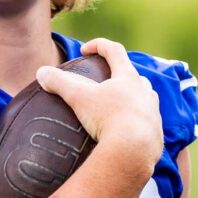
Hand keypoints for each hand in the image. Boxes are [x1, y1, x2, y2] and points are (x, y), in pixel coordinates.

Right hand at [35, 38, 162, 171]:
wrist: (134, 151)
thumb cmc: (107, 119)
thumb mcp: (78, 98)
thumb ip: (59, 83)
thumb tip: (41, 73)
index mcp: (127, 78)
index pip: (114, 51)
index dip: (98, 46)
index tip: (84, 50)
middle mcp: (144, 92)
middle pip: (133, 76)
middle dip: (119, 75)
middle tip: (104, 83)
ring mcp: (152, 112)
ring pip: (144, 99)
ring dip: (131, 99)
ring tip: (115, 109)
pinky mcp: (155, 134)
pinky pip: (146, 124)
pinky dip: (134, 124)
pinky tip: (124, 134)